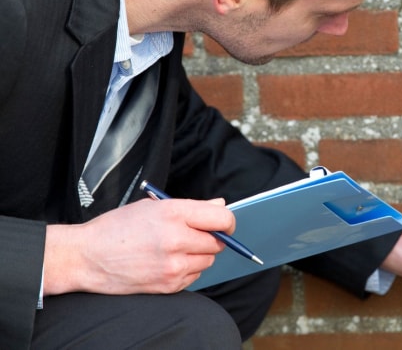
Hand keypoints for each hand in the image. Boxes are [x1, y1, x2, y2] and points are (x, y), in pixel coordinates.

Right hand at [44, 198, 234, 295]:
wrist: (87, 257)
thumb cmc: (117, 227)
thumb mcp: (152, 206)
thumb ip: (191, 206)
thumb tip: (220, 204)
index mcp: (173, 213)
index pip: (221, 217)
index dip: (227, 221)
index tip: (224, 224)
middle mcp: (176, 239)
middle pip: (217, 241)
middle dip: (210, 238)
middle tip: (192, 235)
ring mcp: (173, 265)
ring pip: (208, 260)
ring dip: (199, 255)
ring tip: (175, 249)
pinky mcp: (169, 285)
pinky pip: (195, 276)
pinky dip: (188, 270)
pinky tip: (167, 263)